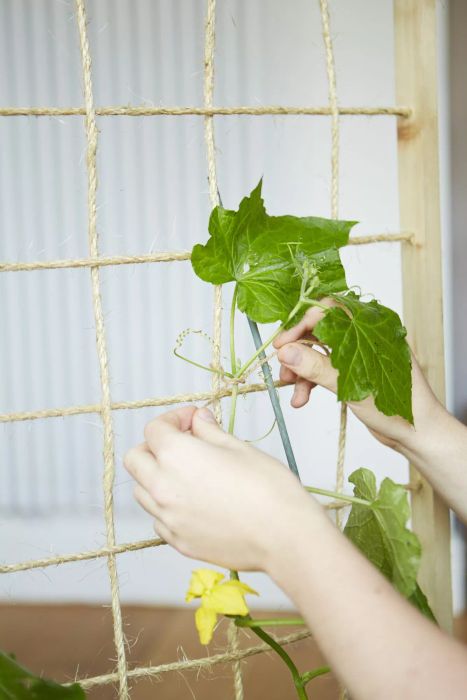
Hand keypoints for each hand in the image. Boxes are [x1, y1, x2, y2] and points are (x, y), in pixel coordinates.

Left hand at [124, 406, 322, 571]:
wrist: (283, 535)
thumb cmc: (267, 487)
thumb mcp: (238, 447)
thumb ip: (210, 431)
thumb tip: (199, 419)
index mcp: (176, 456)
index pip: (154, 429)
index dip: (174, 418)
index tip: (193, 419)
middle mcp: (163, 487)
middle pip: (135, 459)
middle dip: (154, 446)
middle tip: (183, 444)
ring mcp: (168, 518)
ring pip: (142, 491)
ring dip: (156, 476)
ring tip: (188, 475)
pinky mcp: (178, 541)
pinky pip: (159, 519)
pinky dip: (168, 506)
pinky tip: (195, 502)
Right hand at [273, 302, 443, 454]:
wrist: (418, 433)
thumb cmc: (400, 407)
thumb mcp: (353, 385)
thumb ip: (318, 367)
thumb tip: (286, 352)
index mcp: (372, 327)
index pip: (329, 312)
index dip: (301, 325)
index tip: (282, 345)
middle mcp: (365, 335)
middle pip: (320, 331)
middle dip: (298, 351)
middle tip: (282, 368)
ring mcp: (358, 353)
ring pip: (319, 351)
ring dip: (301, 369)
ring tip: (292, 389)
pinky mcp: (353, 370)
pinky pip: (324, 368)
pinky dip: (310, 381)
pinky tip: (301, 398)